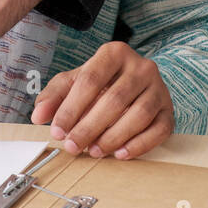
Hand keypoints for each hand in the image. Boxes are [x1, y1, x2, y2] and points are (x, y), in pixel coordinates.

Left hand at [30, 41, 173, 158]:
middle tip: (72, 146)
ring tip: (94, 151)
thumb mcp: (74, 82)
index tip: (57, 131)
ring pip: (139, 115)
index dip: (71, 108)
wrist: (135, 82)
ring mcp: (159, 88)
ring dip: (113, 137)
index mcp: (115, 53)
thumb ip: (54, 95)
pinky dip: (139, 145)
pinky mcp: (169, 109)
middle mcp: (141, 66)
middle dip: (89, 127)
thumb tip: (38, 116)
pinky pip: (159, 130)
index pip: (91, 80)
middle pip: (115, 99)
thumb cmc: (101, 83)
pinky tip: (119, 154)